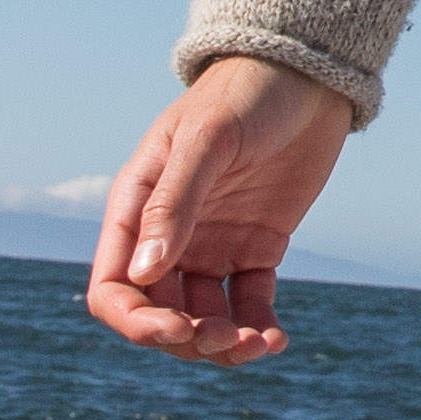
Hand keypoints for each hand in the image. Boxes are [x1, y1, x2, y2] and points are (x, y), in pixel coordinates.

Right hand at [87, 56, 356, 364]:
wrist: (307, 75)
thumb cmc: (245, 94)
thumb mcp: (207, 141)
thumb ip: (175, 203)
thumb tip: (143, 274)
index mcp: (137, 208)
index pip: (114, 288)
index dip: (137, 322)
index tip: (179, 331)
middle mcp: (168, 234)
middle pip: (158, 315)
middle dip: (185, 340)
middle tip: (227, 339)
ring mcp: (212, 244)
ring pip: (203, 319)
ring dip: (222, 344)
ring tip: (258, 344)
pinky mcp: (256, 249)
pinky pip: (248, 306)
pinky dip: (257, 330)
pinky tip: (276, 340)